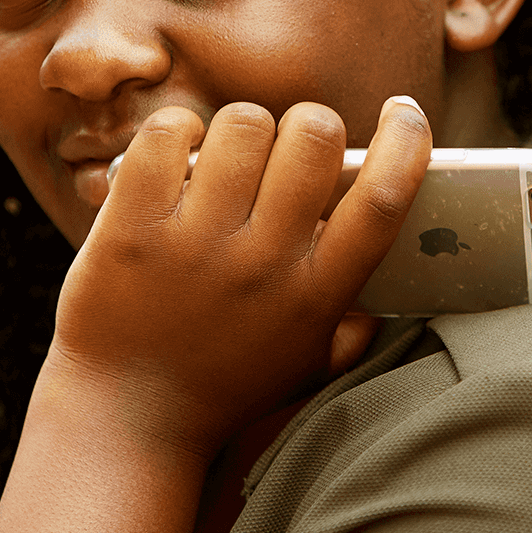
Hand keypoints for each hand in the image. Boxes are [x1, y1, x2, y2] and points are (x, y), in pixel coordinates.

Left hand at [0, 96, 431, 532]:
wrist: (126, 420)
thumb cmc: (224, 385)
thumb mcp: (308, 364)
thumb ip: (358, 324)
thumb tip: (401, 281)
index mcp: (316, 294)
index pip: (383, 199)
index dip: (405, 140)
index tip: (403, 112)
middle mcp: (263, 265)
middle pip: (316, 137)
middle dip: (311, 125)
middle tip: (289, 147)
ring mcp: (195, 244)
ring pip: (244, 123)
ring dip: (242, 127)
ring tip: (228, 156)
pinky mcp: (132, 227)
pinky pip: (169, 134)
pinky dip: (178, 130)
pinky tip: (178, 156)